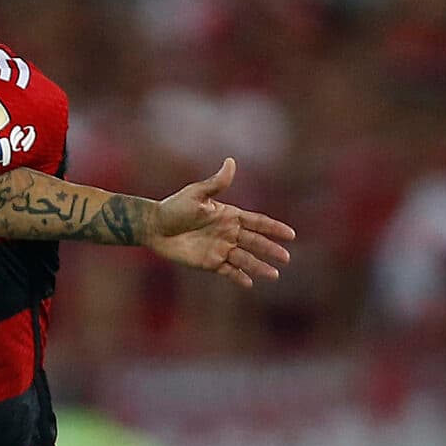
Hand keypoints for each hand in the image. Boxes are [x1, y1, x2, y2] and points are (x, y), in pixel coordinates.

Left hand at [149, 159, 294, 288]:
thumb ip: (216, 183)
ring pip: (245, 259)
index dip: (274, 228)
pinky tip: (250, 283)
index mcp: (229, 216)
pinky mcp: (209, 262)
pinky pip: (228, 271)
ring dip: (259, 266)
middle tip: (286, 258)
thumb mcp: (196, 194)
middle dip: (271, 249)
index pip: (257, 222)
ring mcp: (220, 248)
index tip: (291, 235)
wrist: (154, 227)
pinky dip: (239, 277)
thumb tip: (230, 162)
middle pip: (255, 242)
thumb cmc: (174, 208)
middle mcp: (229, 233)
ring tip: (274, 275)